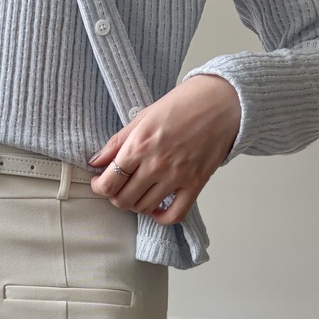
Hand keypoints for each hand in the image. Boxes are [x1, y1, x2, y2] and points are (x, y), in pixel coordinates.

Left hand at [87, 74, 240, 224]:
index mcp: (139, 145)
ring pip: (144, 208)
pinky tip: (157, 208)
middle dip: (116, 197)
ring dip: (136, 205)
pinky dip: (161, 217)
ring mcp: (176, 177)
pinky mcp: (195, 185)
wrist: (222, 101)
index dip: (99, 187)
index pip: (109, 182)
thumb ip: (117, 142)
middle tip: (120, 188)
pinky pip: (174, 215)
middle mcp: (156, 164)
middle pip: (123, 200)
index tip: (100, 182)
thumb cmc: (184, 104)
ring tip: (139, 192)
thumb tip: (96, 161)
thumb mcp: (143, 117)